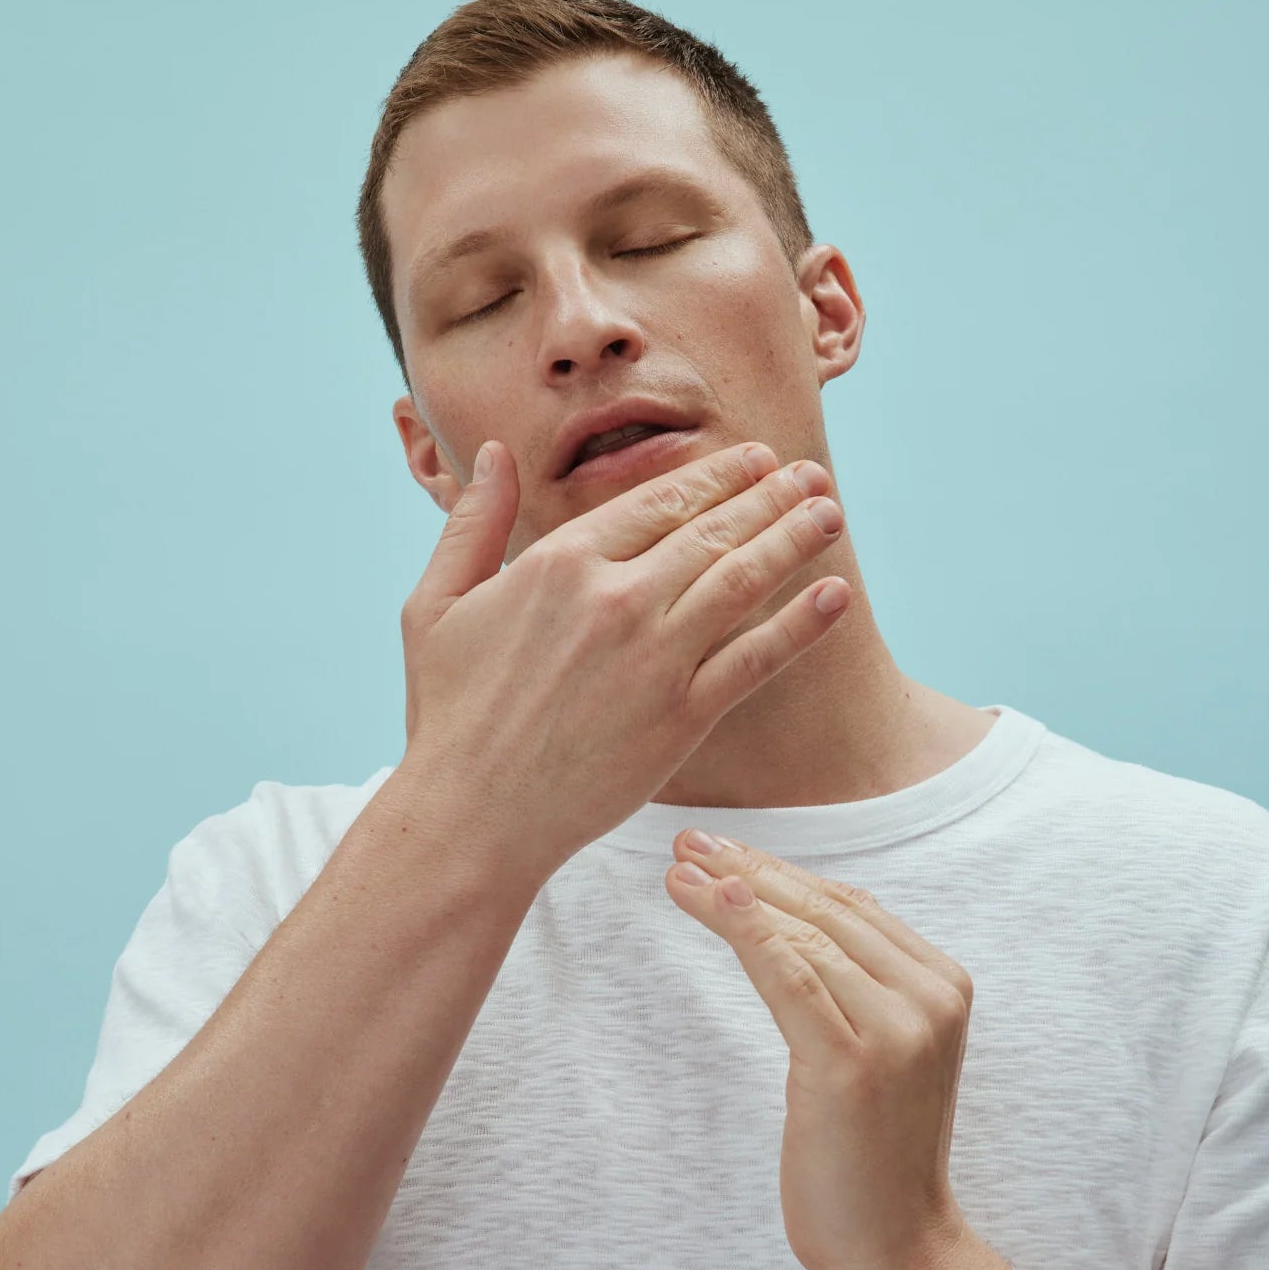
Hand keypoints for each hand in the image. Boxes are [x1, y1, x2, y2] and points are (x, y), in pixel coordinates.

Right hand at [396, 437, 851, 885]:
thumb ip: (472, 524)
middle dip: (771, 496)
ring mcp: (654, 658)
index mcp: (561, 563)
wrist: (473, 816)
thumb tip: (494, 453)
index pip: (659, 502)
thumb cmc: (448, 714)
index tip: (755, 461)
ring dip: (794, 540)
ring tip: (830, 513)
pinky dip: (800, 623)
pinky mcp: (681, 717)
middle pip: (713, 531)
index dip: (717, 477)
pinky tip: (834, 594)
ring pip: (742, 580)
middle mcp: (616, 599)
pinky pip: (755, 657)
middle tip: (813, 475)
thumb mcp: (434, 605)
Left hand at [666, 830, 971, 1269]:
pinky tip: (710, 901)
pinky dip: (745, 931)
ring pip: (801, 935)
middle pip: (825, 909)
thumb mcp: (881, 1053)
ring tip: (678, 870)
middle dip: (750, 869)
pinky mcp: (851, 1064)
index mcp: (943, 985)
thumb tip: (791, 917)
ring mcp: (897, 1029)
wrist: (897, 1246)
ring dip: (732, 894)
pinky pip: (788, 975)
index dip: (782, 871)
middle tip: (687, 841)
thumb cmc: (873, 1152)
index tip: (723, 849)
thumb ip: (856, 986)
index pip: (852, 906)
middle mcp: (930, 997)